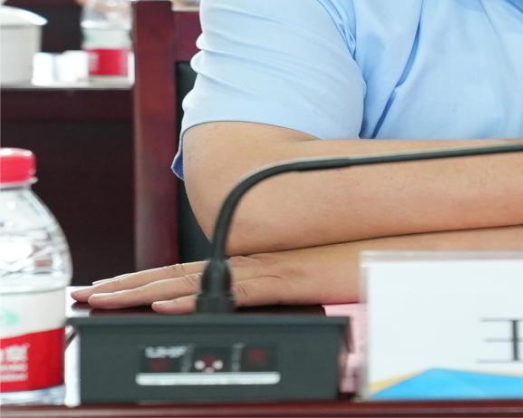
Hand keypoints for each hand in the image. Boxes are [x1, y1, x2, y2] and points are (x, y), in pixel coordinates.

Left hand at [71, 241, 362, 313]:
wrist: (402, 247)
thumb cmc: (365, 266)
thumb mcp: (315, 286)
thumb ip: (284, 294)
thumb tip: (261, 309)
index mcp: (258, 265)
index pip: (192, 273)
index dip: (148, 280)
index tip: (112, 288)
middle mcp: (255, 262)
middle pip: (180, 273)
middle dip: (128, 283)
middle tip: (86, 291)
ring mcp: (269, 268)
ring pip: (195, 279)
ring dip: (144, 288)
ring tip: (103, 297)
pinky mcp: (287, 280)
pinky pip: (233, 289)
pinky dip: (195, 295)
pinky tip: (163, 304)